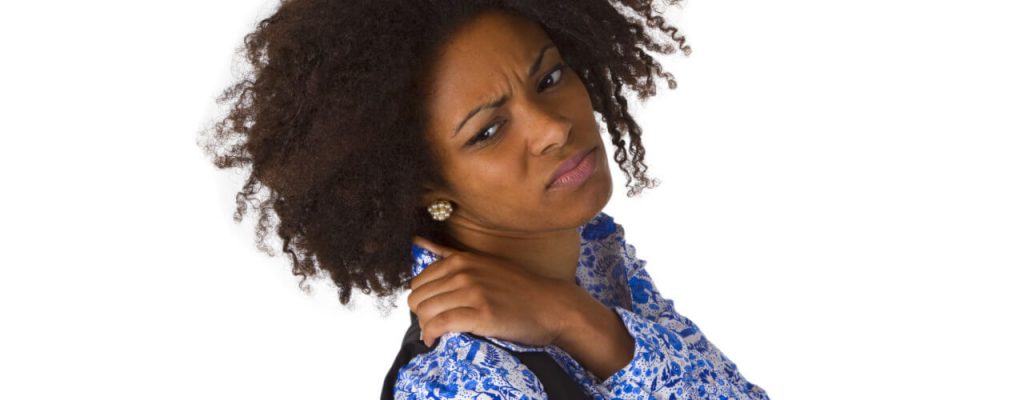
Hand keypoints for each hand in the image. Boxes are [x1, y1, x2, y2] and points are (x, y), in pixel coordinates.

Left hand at [408, 235, 580, 346]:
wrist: (552, 306)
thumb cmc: (519, 287)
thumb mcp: (482, 262)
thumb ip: (447, 254)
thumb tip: (416, 240)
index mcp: (460, 260)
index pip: (418, 283)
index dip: (423, 300)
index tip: (435, 311)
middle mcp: (463, 273)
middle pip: (418, 298)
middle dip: (421, 315)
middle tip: (436, 325)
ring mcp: (472, 293)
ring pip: (425, 312)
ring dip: (426, 327)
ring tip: (438, 334)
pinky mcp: (480, 315)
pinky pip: (439, 325)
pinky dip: (432, 335)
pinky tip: (436, 341)